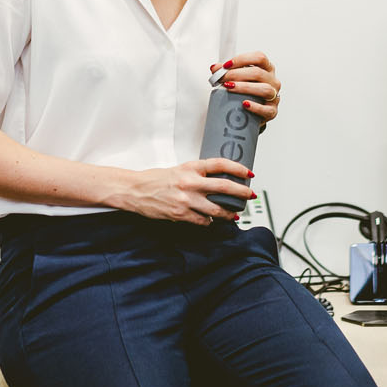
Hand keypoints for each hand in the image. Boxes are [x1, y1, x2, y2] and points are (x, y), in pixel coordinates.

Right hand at [113, 158, 254, 224]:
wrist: (135, 190)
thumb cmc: (155, 179)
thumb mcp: (178, 170)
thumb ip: (197, 174)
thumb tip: (217, 180)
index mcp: (190, 167)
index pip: (220, 164)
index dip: (237, 168)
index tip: (248, 172)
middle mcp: (190, 182)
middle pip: (224, 187)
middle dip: (242, 192)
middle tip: (250, 195)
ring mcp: (186, 200)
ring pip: (217, 210)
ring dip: (229, 214)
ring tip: (235, 214)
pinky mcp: (180, 214)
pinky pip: (202, 221)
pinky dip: (209, 222)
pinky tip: (210, 221)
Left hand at [215, 51, 279, 125]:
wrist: (252, 113)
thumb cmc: (247, 91)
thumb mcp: (238, 78)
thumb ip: (227, 71)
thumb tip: (214, 68)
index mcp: (267, 68)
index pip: (259, 57)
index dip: (242, 59)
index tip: (226, 65)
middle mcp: (273, 80)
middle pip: (258, 73)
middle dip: (237, 74)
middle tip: (222, 78)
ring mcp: (274, 96)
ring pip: (264, 89)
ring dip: (244, 87)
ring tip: (229, 87)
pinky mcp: (272, 111)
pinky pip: (267, 109)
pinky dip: (255, 107)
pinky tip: (244, 104)